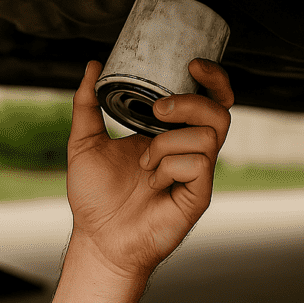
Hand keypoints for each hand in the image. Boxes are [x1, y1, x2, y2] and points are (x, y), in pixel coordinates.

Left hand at [66, 58, 233, 278]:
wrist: (98, 238)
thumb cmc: (95, 196)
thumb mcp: (84, 141)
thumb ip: (87, 104)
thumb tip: (93, 66)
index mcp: (169, 132)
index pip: (206, 98)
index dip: (211, 78)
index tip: (192, 64)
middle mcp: (188, 149)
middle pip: (219, 110)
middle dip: (192, 101)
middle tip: (158, 111)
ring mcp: (196, 172)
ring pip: (209, 135)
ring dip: (170, 141)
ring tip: (144, 162)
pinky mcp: (199, 194)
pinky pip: (199, 164)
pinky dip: (171, 167)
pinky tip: (154, 183)